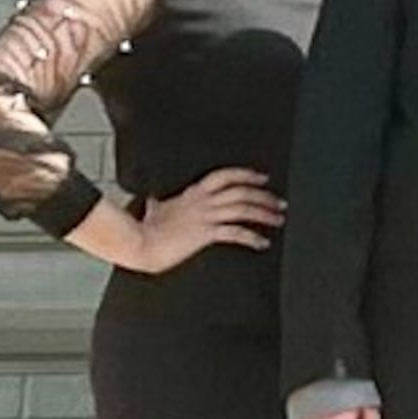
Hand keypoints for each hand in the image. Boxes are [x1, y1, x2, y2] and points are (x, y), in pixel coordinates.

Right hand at [119, 166, 284, 273]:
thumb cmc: (143, 230)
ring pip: (243, 209)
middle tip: (280, 202)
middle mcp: (202, 202)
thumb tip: (151, 198)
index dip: (246, 174)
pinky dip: (253, 237)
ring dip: (265, 214)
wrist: (137, 244)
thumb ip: (157, 202)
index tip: (263, 177)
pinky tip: (263, 242)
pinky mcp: (205, 234)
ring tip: (279, 220)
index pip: (224, 176)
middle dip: (264, 196)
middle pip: (241, 191)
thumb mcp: (153, 208)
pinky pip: (236, 233)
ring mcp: (205, 217)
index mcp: (192, 194)